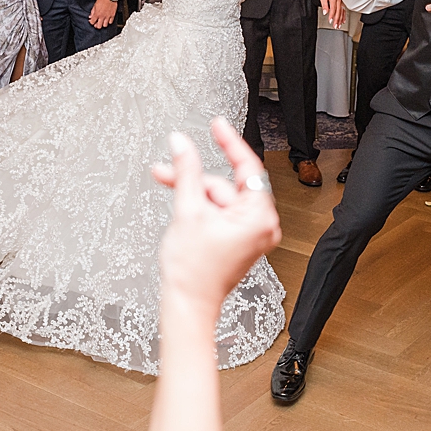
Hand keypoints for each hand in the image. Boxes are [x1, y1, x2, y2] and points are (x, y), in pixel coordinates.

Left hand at [89, 0, 117, 28]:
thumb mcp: (95, 4)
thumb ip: (92, 11)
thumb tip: (90, 16)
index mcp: (97, 13)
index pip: (92, 22)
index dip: (91, 22)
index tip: (91, 21)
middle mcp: (102, 16)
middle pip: (99, 26)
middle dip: (97, 25)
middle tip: (96, 23)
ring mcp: (108, 16)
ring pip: (105, 25)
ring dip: (103, 24)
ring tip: (102, 22)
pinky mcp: (112, 15)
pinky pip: (110, 22)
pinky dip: (108, 22)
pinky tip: (107, 20)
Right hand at [151, 117, 280, 320]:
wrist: (187, 304)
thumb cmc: (193, 272)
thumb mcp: (188, 210)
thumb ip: (186, 171)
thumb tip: (181, 143)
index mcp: (259, 217)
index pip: (248, 167)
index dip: (229, 142)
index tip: (218, 125)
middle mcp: (262, 226)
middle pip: (227, 184)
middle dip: (196, 178)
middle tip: (169, 167)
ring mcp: (251, 234)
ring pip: (220, 198)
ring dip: (193, 193)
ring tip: (170, 195)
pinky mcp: (239, 241)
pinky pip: (221, 213)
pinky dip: (201, 207)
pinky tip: (183, 208)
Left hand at [316, 0, 344, 28]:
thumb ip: (324, 5)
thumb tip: (325, 12)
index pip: (333, 9)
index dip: (332, 16)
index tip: (330, 21)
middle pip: (338, 11)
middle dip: (337, 20)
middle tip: (335, 26)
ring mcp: (341, 0)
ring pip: (342, 11)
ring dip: (340, 19)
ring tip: (338, 26)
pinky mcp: (342, 1)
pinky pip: (344, 10)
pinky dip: (343, 16)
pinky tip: (343, 21)